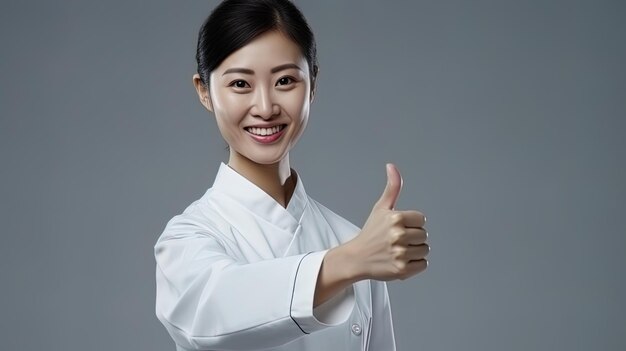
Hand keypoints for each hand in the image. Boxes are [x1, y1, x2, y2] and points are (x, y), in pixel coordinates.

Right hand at [346, 163, 428, 280]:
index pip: (421, 220)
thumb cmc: (371, 233)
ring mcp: (400, 253)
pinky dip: (414, 264)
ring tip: (398, 251)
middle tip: (396, 241)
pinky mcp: (402, 269)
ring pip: (425, 250)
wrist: (356, 258)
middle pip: (424, 235)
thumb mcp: (381, 208)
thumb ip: (392, 187)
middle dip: (413, 238)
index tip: (398, 228)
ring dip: (414, 251)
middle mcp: (398, 235)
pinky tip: (401, 261)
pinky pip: (423, 264)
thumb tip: (391, 166)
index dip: (412, 224)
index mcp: (396, 218)